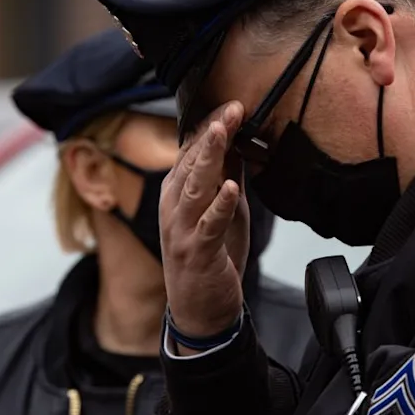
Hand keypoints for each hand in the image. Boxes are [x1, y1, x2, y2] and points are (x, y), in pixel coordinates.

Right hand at [159, 101, 250, 353]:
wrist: (199, 310)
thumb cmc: (210, 256)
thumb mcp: (223, 211)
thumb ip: (227, 178)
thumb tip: (240, 144)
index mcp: (178, 192)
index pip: (191, 150)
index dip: (212, 126)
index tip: (233, 104)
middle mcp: (174, 206)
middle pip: (191, 161)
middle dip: (213, 132)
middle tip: (233, 106)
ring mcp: (181, 229)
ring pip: (194, 186)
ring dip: (209, 157)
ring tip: (223, 133)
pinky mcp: (196, 251)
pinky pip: (207, 224)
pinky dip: (219, 205)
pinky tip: (231, 188)